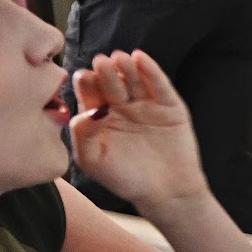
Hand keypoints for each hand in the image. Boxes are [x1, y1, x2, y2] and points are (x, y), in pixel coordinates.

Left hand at [68, 51, 210, 212]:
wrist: (166, 193)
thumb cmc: (125, 179)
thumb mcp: (93, 160)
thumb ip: (82, 135)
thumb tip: (89, 109)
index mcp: (98, 115)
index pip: (90, 92)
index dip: (87, 83)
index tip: (84, 78)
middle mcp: (120, 105)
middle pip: (110, 82)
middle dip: (105, 72)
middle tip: (101, 63)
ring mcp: (146, 104)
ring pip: (133, 79)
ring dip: (126, 67)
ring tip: (119, 59)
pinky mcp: (169, 105)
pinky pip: (159, 85)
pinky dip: (151, 71)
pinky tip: (141, 59)